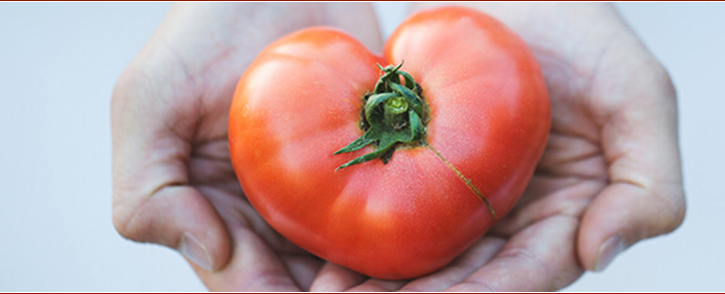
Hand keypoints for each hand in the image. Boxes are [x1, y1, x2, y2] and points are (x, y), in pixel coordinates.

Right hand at [111, 3, 382, 290]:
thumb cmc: (207, 29)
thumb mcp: (149, 100)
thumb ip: (146, 190)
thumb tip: (209, 254)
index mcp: (212, 213)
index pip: (243, 281)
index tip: (324, 291)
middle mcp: (265, 215)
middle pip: (298, 283)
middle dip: (334, 293)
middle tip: (378, 288)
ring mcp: (316, 195)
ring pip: (345, 262)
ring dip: (371, 277)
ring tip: (407, 274)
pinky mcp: (363, 166)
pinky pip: (384, 212)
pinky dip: (400, 234)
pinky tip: (425, 238)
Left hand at [333, 3, 686, 290]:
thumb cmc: (582, 31)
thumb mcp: (640, 96)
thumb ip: (649, 183)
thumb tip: (599, 255)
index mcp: (568, 218)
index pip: (526, 275)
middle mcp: (513, 220)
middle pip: (466, 278)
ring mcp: (464, 198)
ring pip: (422, 259)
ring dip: (381, 286)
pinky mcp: (421, 170)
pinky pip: (390, 211)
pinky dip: (362, 240)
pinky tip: (325, 259)